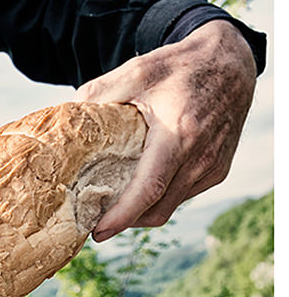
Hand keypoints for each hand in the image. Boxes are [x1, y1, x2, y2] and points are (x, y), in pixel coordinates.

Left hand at [74, 19, 257, 240]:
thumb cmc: (180, 67)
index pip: (148, 189)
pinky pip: (183, 196)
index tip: (98, 232)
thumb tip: (65, 119)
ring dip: (142, 211)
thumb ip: (97, 95)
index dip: (121, 217)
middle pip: (157, 208)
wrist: (231, 64)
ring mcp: (213, 168)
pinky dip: (160, 198)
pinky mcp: (218, 171)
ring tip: (113, 202)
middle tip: (94, 219)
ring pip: (170, 206)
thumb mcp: (135, 72)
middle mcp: (201, 158)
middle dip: (125, 221)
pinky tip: (140, 185)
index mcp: (180, 135)